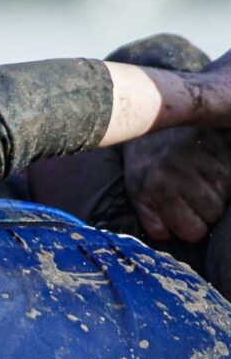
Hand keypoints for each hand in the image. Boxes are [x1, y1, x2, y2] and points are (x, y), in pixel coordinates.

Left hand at [122, 126, 230, 245]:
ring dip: (220, 194)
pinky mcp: (218, 144)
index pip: (193, 230)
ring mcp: (203, 158)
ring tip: (205, 185)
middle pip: (214, 213)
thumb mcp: (137, 192)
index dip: (193, 229)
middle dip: (208, 212)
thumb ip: (151, 218)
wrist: (152, 121)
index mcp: (159, 191)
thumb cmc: (145, 164)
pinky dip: (228, 176)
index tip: (189, 222)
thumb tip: (167, 237)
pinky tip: (214, 171)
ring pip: (227, 194)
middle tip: (197, 201)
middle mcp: (181, 175)